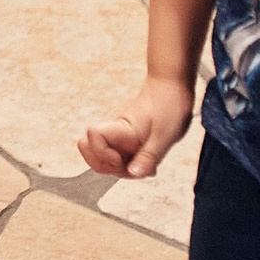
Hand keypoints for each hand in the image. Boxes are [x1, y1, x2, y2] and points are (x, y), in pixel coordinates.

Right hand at [78, 76, 195, 177]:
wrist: (171, 86)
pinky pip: (116, 154)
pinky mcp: (125, 138)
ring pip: (101, 154)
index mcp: (121, 128)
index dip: (102, 153)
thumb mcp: (165, 136)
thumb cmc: (170, 106)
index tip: (122, 160)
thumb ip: (148, 157)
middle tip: (132, 169)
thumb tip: (133, 174)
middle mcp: (115, 131)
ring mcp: (118, 135)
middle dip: (106, 166)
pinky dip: (127, 163)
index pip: (93, 135)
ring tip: (140, 167)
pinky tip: (146, 162)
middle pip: (88, 149)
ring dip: (116, 167)